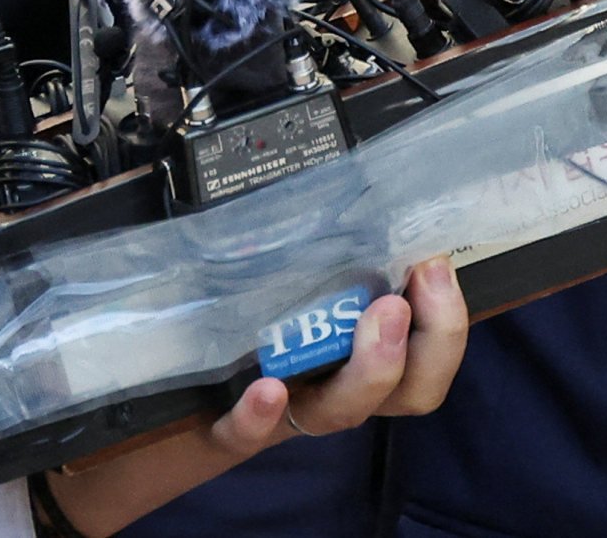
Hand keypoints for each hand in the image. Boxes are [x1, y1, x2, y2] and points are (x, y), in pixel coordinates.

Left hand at [40, 259, 468, 536]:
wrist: (159, 412)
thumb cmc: (235, 338)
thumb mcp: (288, 286)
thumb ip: (325, 250)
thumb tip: (356, 173)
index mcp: (361, 354)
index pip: (430, 355)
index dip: (447, 318)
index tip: (434, 263)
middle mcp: (335, 388)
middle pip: (409, 389)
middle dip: (427, 340)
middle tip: (409, 293)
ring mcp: (290, 411)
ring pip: (346, 408)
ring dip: (369, 365)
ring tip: (375, 319)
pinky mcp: (231, 429)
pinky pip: (250, 432)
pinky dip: (263, 413)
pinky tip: (269, 389)